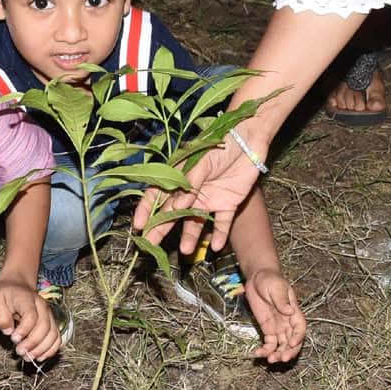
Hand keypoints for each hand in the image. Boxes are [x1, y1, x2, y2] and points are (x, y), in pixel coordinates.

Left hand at [0, 278, 60, 362]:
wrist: (16, 287)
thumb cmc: (4, 295)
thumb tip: (8, 331)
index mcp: (27, 299)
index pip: (31, 315)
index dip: (24, 330)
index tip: (14, 339)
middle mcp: (42, 306)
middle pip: (44, 326)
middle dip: (33, 342)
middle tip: (20, 351)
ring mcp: (48, 315)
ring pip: (53, 334)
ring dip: (42, 349)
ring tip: (28, 357)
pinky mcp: (51, 323)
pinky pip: (57, 338)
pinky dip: (50, 349)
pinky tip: (39, 357)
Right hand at [133, 144, 260, 254]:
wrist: (251, 138)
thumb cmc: (222, 142)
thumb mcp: (202, 161)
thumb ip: (190, 184)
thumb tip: (177, 207)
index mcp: (179, 176)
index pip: (157, 195)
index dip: (146, 210)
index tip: (139, 225)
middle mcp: (191, 190)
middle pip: (173, 213)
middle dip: (161, 229)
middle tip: (151, 245)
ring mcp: (209, 198)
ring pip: (196, 221)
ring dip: (190, 236)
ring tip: (185, 250)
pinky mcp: (228, 203)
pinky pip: (222, 222)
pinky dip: (220, 234)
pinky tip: (216, 246)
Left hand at [243, 268, 304, 362]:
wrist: (257, 279)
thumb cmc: (270, 280)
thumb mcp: (276, 287)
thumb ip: (282, 300)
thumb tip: (289, 311)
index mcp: (294, 312)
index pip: (300, 328)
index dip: (298, 337)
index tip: (291, 343)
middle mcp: (288, 322)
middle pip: (292, 341)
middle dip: (289, 351)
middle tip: (281, 359)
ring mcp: (278, 327)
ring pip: (282, 345)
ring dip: (277, 354)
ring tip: (270, 360)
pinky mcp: (267, 329)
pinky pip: (269, 343)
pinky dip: (266, 350)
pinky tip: (258, 354)